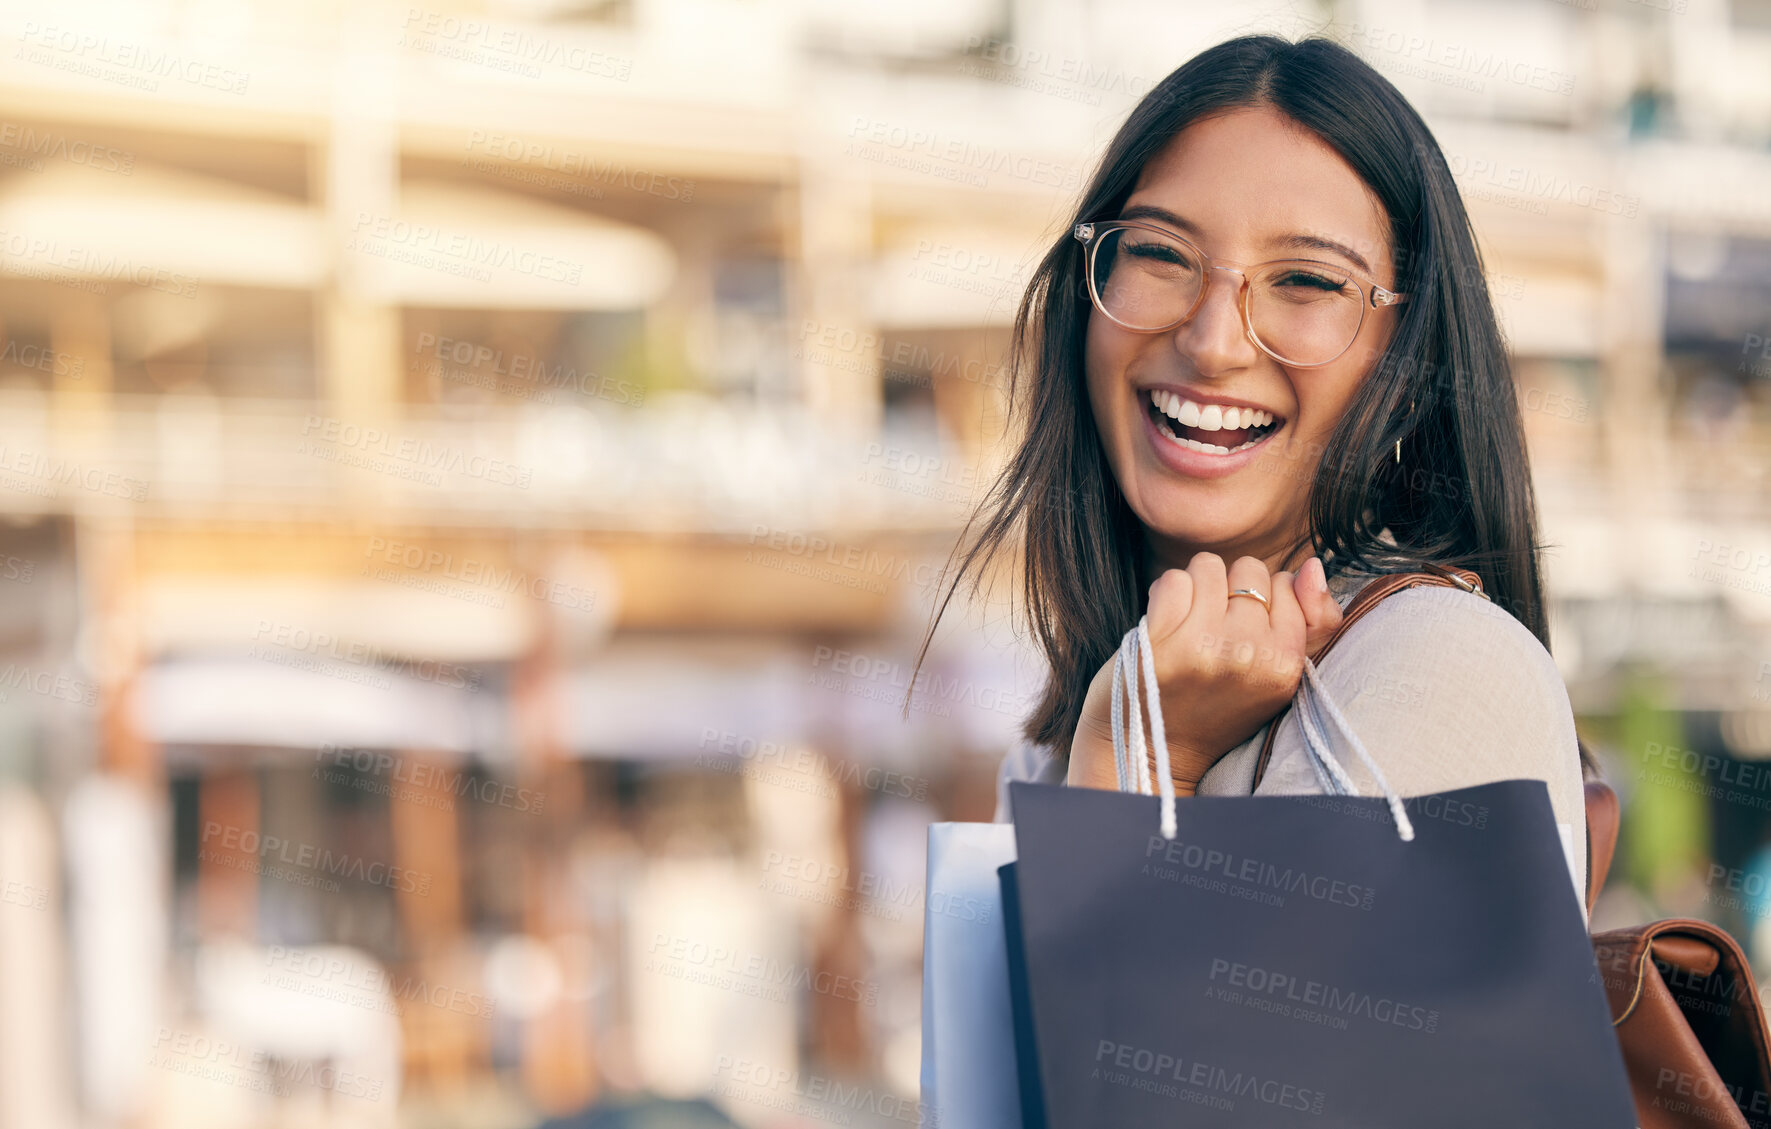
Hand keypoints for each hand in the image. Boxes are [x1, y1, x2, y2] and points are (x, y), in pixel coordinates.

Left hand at [1066, 554, 1342, 793]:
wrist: (1158, 750)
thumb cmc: (1220, 706)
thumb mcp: (1278, 674)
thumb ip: (1314, 621)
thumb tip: (1313, 565)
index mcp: (1287, 663)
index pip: (1287, 583)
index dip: (1261, 597)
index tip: (1244, 627)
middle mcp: (1252, 653)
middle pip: (1249, 569)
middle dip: (1229, 587)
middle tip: (1215, 625)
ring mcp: (1206, 646)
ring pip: (1208, 567)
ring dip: (1195, 587)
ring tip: (1189, 622)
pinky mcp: (1162, 642)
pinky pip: (1171, 580)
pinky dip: (1164, 596)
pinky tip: (1164, 624)